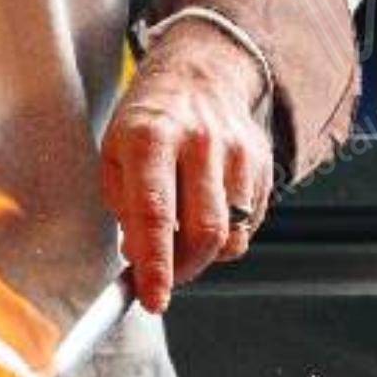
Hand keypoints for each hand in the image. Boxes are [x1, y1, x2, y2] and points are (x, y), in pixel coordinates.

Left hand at [100, 18, 274, 314]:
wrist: (199, 76)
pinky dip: (224, 239)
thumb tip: (142, 259)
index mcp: (150, 136)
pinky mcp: (262, 164)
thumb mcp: (114, 153)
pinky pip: (248, 226)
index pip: (155, 213)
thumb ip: (124, 207)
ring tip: (180, 241)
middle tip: (163, 278)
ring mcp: (237, 152)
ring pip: (230, 235)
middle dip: (181, 270)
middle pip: (203, 231)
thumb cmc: (147, 122)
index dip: (154, 265)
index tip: (151, 299)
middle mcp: (199, 142)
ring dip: (202, 257)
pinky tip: (204, 216)